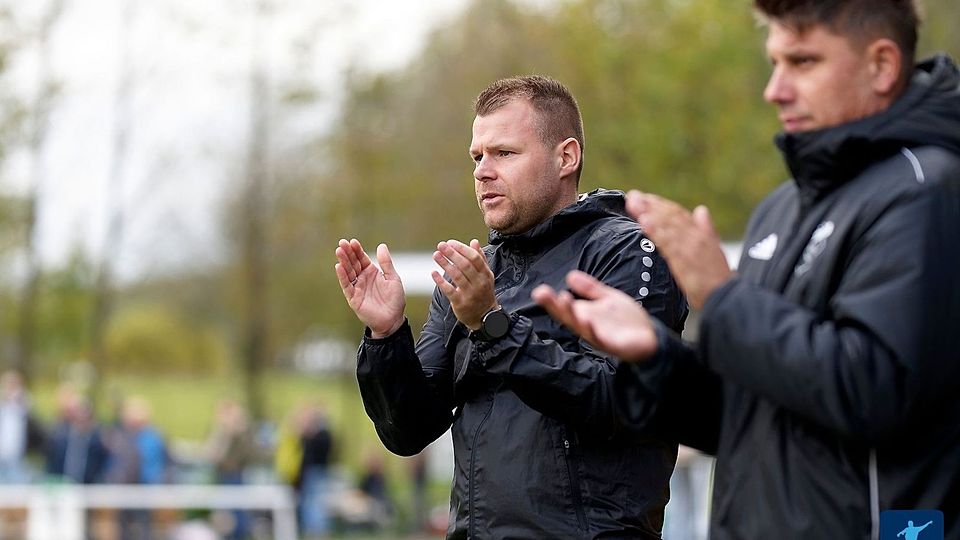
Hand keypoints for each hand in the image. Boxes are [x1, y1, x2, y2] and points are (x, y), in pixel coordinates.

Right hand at [335, 238, 405, 337]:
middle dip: (347, 253)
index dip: (357, 250)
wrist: (393, 319)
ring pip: (348, 272)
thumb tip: (381, 245)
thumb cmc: (395, 300)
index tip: (353, 241)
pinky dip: (342, 277)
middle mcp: (362, 278)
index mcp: (371, 272)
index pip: (361, 258)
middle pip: (353, 263)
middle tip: (342, 242)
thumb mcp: (393, 278)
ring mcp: (357, 288)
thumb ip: (386, 263)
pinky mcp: (353, 298)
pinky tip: (339, 267)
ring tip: (339, 251)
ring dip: (343, 262)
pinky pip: (347, 286)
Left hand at [431, 239, 496, 329]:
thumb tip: (474, 241)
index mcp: (485, 274)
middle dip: (452, 254)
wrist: (485, 317)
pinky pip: (449, 290)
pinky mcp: (460, 303)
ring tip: (436, 255)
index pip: (474, 258)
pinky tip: (433, 273)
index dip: (462, 249)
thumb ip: (480, 258)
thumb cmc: (483, 292)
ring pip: (457, 276)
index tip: (450, 242)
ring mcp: (470, 294)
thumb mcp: (486, 276)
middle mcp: (479, 283)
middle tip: (441, 245)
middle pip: (465, 265)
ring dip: (445, 264)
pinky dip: (441, 281)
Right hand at [532, 270, 658, 361]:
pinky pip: (600, 339)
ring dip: (571, 314)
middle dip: (554, 305)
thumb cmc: (626, 321)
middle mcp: (588, 326)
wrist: (649, 338)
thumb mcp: (608, 298)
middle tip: (541, 294)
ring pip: (581, 327)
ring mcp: (599, 336)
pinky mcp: (612, 345)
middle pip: (567, 316)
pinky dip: (593, 330)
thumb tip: (570, 275)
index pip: (564, 307)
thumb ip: (590, 289)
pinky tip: (587, 321)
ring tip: (563, 300)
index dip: (551, 300)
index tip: (539, 290)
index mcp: (585, 314)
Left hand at [626, 190, 731, 308]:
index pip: (678, 214)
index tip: (644, 197)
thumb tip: (701, 210)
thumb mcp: (714, 249)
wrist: (725, 295)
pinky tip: (644, 222)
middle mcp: (695, 237)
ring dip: (649, 213)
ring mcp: (690, 248)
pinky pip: (668, 243)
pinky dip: (656, 231)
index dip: (660, 204)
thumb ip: (706, 229)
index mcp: (700, 233)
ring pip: (667, 226)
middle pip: (669, 217)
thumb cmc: (717, 275)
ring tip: (633, 204)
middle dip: (649, 205)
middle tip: (632, 196)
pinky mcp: (684, 261)